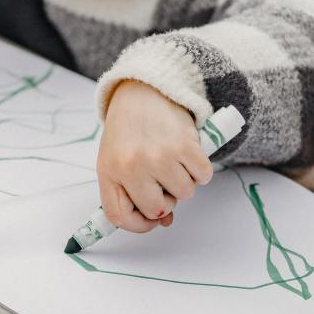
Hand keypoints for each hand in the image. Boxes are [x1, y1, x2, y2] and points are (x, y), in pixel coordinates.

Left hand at [97, 80, 213, 233]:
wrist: (144, 89)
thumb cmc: (130, 128)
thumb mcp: (118, 158)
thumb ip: (133, 191)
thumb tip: (165, 221)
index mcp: (109, 171)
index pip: (119, 216)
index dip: (138, 225)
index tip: (150, 220)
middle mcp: (131, 166)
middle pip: (156, 210)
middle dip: (165, 200)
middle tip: (164, 180)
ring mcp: (159, 157)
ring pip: (184, 194)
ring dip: (184, 181)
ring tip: (173, 160)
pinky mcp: (184, 146)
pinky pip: (203, 176)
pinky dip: (200, 169)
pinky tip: (188, 152)